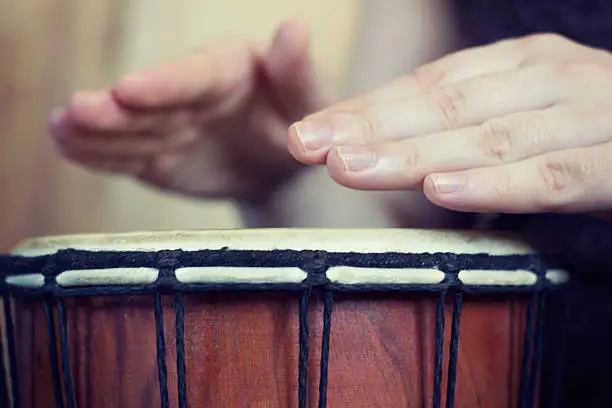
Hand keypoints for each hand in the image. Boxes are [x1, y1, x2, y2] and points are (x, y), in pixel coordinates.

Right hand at [49, 20, 325, 202]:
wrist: (277, 165)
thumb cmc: (299, 123)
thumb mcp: (310, 103)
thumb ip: (299, 75)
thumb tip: (293, 30)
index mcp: (228, 69)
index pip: (193, 76)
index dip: (163, 84)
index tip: (129, 89)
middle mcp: (190, 92)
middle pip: (150, 101)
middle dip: (115, 108)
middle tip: (78, 111)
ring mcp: (169, 123)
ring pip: (130, 127)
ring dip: (95, 129)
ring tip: (61, 128)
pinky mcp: (156, 155)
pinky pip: (126, 155)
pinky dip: (99, 153)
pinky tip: (67, 144)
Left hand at [287, 34, 611, 214]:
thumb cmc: (590, 127)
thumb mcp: (521, 112)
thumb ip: (465, 123)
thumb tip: (386, 145)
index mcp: (514, 66)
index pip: (424, 89)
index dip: (362, 110)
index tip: (308, 133)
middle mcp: (544, 78)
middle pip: (442, 108)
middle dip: (370, 128)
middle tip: (309, 145)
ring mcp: (584, 114)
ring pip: (487, 137)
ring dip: (414, 154)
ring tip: (352, 167)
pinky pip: (554, 175)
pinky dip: (498, 185)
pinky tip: (446, 192)